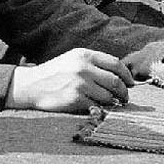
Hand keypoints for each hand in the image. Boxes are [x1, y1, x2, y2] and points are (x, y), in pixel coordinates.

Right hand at [5, 48, 133, 112]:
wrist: (32, 85)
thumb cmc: (55, 73)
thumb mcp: (73, 59)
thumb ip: (94, 63)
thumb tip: (120, 75)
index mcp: (84, 55)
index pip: (116, 64)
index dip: (127, 75)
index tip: (131, 83)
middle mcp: (83, 67)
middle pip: (115, 81)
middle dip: (124, 92)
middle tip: (124, 97)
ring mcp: (80, 83)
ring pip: (108, 96)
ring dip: (112, 102)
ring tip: (110, 103)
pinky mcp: (75, 99)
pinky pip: (97, 106)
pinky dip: (100, 108)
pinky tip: (96, 107)